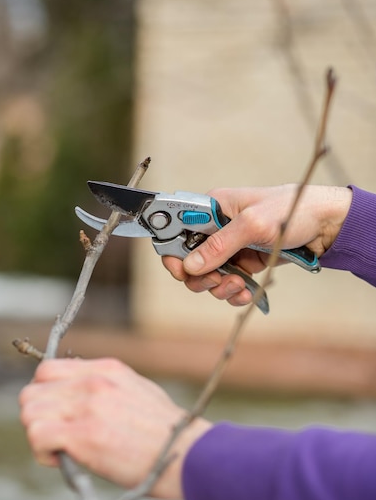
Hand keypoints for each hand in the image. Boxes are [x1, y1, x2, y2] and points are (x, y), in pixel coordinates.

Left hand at [19, 358, 210, 499]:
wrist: (190, 454)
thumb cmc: (168, 433)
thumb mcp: (138, 392)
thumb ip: (108, 389)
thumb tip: (80, 397)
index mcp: (107, 369)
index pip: (47, 370)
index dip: (44, 396)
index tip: (58, 416)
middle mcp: (94, 381)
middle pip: (31, 392)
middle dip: (37, 418)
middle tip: (57, 438)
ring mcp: (89, 405)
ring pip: (29, 412)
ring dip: (38, 435)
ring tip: (60, 451)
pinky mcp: (86, 434)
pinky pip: (37, 435)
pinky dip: (42, 452)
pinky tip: (62, 460)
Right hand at [163, 184, 351, 306]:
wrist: (325, 224)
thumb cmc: (291, 209)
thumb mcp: (253, 224)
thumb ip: (219, 245)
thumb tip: (191, 265)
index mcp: (212, 208)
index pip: (176, 231)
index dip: (173, 253)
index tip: (182, 271)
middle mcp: (216, 228)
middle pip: (188, 261)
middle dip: (201, 277)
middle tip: (218, 280)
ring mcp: (229, 247)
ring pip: (207, 277)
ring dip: (220, 287)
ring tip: (239, 285)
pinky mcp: (243, 262)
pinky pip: (227, 284)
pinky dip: (234, 292)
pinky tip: (246, 292)